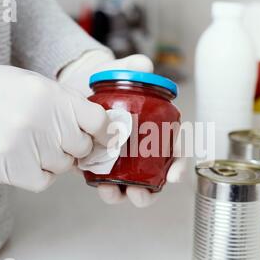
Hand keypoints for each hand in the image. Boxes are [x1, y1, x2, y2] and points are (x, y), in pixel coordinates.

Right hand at [0, 57, 109, 191]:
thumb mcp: (35, 84)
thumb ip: (69, 105)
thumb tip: (101, 131)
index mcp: (50, 95)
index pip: (98, 122)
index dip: (101, 131)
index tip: (97, 136)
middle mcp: (40, 120)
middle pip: (82, 147)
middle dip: (73, 145)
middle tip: (53, 136)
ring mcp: (23, 146)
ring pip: (63, 166)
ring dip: (54, 159)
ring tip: (30, 142)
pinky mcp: (7, 169)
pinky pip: (44, 181)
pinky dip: (39, 174)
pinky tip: (23, 157)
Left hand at [59, 50, 185, 206]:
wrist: (81, 87)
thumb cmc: (109, 81)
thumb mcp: (121, 70)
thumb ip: (134, 67)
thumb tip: (145, 65)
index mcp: (157, 128)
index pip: (175, 149)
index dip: (179, 164)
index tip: (175, 175)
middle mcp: (144, 147)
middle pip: (155, 174)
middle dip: (151, 189)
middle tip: (142, 192)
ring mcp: (124, 158)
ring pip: (133, 183)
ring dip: (127, 193)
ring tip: (116, 193)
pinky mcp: (102, 163)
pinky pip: (107, 181)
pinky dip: (105, 187)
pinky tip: (100, 186)